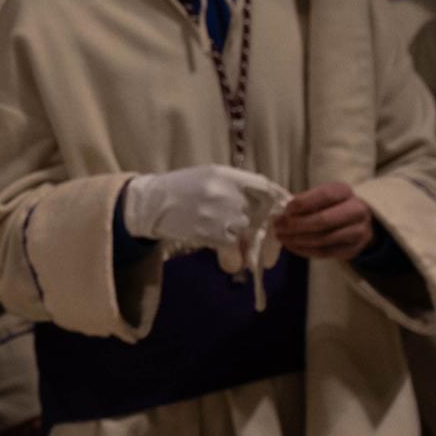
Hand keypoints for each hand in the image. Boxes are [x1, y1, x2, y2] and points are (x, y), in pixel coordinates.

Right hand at [122, 165, 288, 250]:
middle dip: (265, 232)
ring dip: (246, 245)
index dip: (280, 203)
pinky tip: (228, 260)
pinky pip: (232, 247)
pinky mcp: (208, 231)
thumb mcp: (210, 177)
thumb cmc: (182, 189)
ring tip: (238, 252)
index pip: (266, 188)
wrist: (150, 203)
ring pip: (246, 231)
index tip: (285, 215)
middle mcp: (225, 191)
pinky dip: (232, 257)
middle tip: (269, 247)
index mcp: (227, 175)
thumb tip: (274, 202)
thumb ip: (239, 186)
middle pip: (260, 213)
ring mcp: (217, 211)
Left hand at [272, 182, 375, 259]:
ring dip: (297, 239)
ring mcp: (357, 231)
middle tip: (278, 226)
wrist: (358, 222)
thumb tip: (282, 214)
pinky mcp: (352, 249)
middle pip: (323, 220)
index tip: (286, 210)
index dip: (303, 203)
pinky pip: (324, 252)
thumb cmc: (330, 206)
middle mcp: (356, 210)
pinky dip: (304, 250)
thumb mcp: (320, 196)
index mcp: (344, 192)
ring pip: (323, 238)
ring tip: (281, 236)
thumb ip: (304, 202)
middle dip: (296, 224)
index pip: (325, 195)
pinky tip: (291, 245)